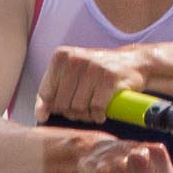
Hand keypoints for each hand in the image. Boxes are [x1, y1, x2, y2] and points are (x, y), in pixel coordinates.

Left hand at [35, 45, 152, 123]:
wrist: (132, 63)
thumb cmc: (97, 73)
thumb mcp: (70, 77)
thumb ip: (51, 95)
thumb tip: (40, 115)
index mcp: (61, 57)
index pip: (46, 94)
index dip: (55, 106)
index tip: (67, 105)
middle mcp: (75, 59)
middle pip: (62, 104)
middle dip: (72, 112)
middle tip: (83, 108)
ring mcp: (93, 68)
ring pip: (79, 108)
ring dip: (87, 115)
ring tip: (93, 109)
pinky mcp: (109, 79)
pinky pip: (96, 109)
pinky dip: (99, 115)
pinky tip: (102, 111)